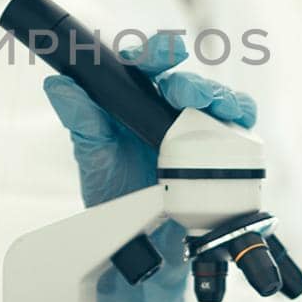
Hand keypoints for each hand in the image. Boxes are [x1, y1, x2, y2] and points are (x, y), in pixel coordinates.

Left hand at [41, 33, 257, 301]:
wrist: (138, 249)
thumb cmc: (116, 196)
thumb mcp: (93, 158)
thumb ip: (81, 121)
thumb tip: (59, 85)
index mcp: (138, 104)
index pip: (147, 68)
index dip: (157, 53)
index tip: (166, 52)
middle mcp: (171, 114)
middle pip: (189, 83)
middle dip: (192, 82)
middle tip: (186, 95)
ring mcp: (198, 135)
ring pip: (219, 102)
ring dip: (223, 98)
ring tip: (221, 108)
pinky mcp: (221, 158)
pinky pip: (238, 132)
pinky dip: (242, 123)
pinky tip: (240, 124)